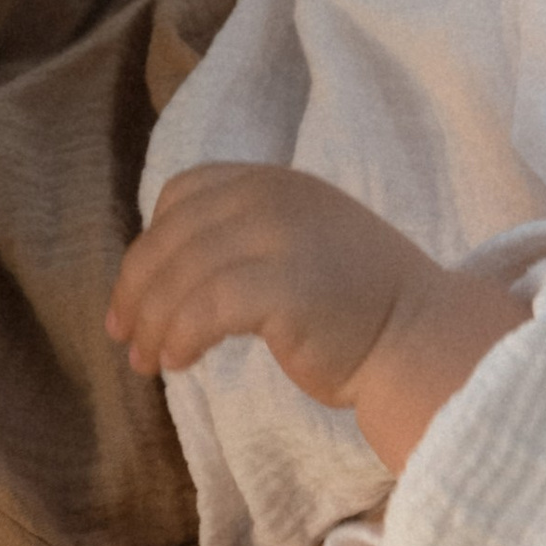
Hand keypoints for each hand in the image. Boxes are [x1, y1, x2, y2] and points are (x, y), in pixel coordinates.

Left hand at [110, 164, 530, 469]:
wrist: (421, 337)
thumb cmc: (357, 306)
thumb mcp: (297, 243)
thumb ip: (243, 237)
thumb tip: (163, 276)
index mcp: (273, 182)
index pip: (183, 194)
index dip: (149, 244)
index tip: (135, 294)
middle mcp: (273, 196)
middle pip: (171, 237)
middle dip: (136, 291)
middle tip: (124, 338)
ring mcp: (281, 236)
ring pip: (181, 276)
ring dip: (152, 322)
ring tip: (147, 362)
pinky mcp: (285, 285)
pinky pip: (204, 309)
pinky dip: (181, 336)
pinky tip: (178, 363)